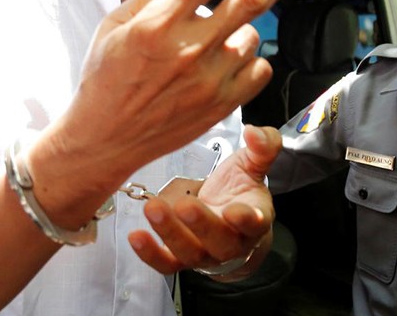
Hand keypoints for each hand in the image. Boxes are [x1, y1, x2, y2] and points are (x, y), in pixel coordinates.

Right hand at [28, 0, 304, 227]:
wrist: (105, 139)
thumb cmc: (104, 81)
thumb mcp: (110, 28)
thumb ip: (145, 0)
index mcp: (158, 24)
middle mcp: (189, 49)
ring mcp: (209, 79)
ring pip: (252, 35)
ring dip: (243, 28)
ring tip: (218, 39)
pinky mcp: (221, 105)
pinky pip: (257, 69)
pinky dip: (250, 59)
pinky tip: (227, 61)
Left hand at [128, 125, 281, 277]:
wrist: (228, 221)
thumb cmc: (240, 190)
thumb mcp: (252, 165)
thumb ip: (261, 148)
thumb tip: (255, 132)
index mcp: (255, 218)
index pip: (254, 223)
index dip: (245, 219)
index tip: (234, 210)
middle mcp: (232, 242)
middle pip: (220, 241)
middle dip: (201, 224)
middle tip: (184, 205)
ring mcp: (206, 253)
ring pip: (190, 252)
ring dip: (170, 233)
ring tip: (153, 209)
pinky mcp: (181, 258)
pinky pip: (166, 263)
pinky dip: (150, 254)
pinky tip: (135, 237)